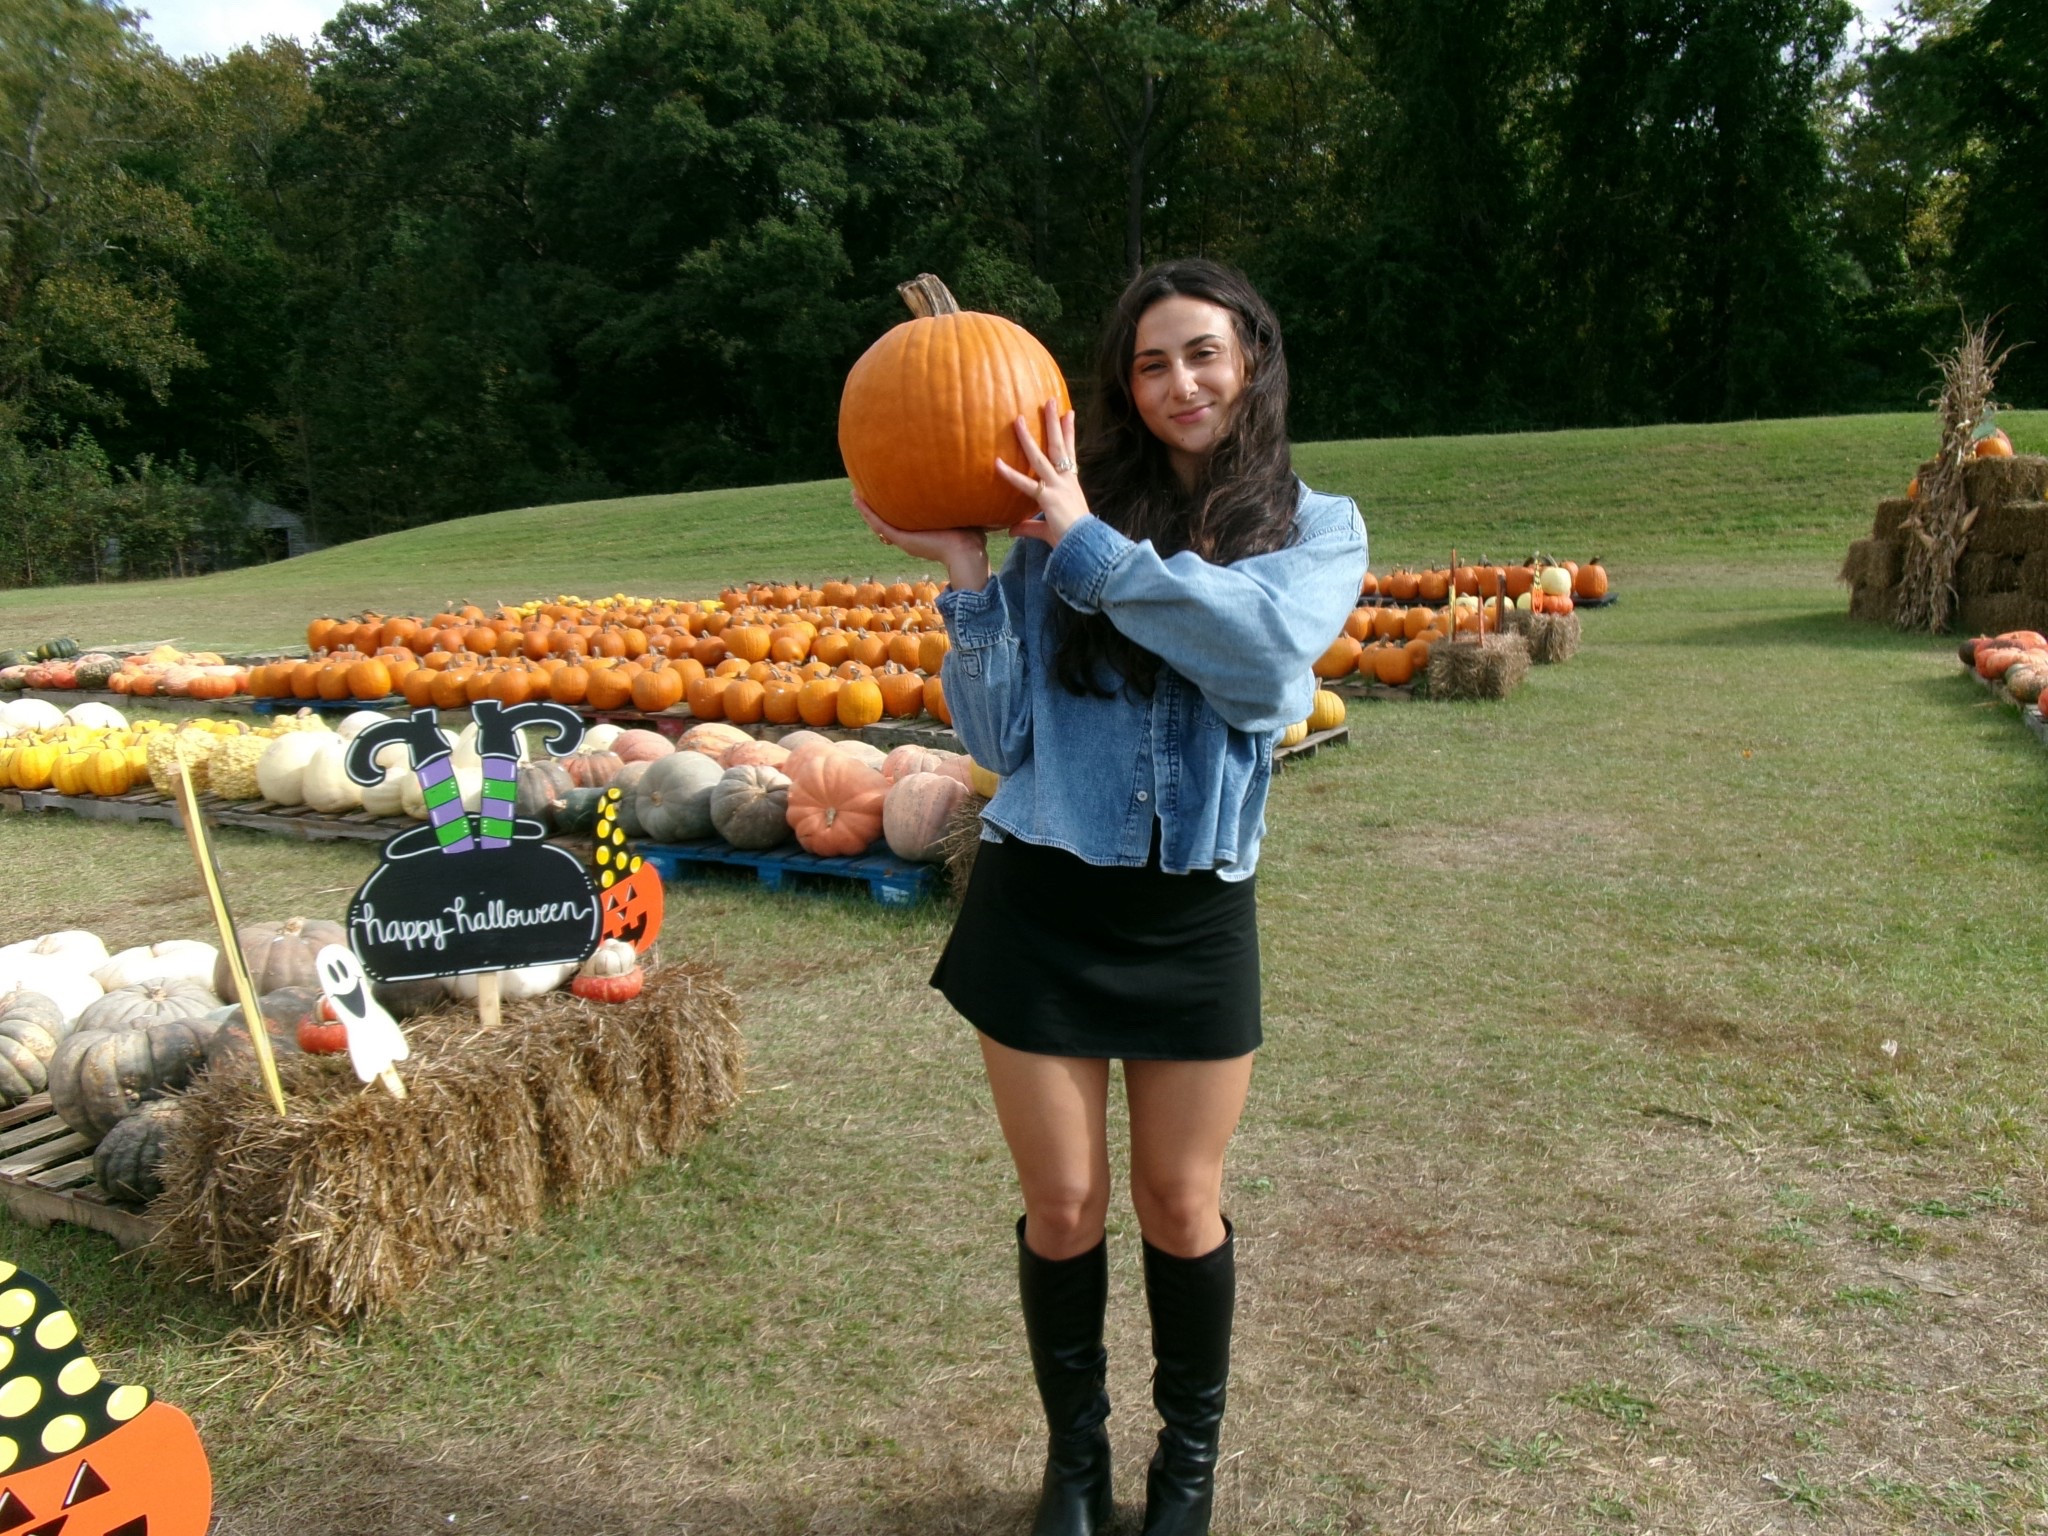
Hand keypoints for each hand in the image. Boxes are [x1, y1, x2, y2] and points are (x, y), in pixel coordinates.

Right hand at [856, 493, 990, 592]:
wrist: (966, 550)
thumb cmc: (970, 534)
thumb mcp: (961, 513)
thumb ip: (958, 503)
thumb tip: (969, 486)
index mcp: (923, 531)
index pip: (904, 519)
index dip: (894, 508)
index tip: (887, 493)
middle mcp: (911, 536)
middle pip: (887, 521)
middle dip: (875, 508)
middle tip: (863, 493)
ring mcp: (904, 538)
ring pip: (877, 522)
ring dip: (865, 508)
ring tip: (854, 493)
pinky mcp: (900, 538)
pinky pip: (878, 523)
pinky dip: (866, 511)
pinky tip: (856, 498)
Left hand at [998, 399, 1090, 548]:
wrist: (1084, 547)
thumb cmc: (1072, 539)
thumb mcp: (1048, 529)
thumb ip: (1029, 527)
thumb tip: (1012, 529)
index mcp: (1071, 484)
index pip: (1070, 453)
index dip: (1069, 432)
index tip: (1068, 413)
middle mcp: (1066, 481)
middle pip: (1060, 446)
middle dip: (1055, 422)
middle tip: (1049, 400)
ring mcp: (1057, 487)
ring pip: (1041, 457)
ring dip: (1028, 437)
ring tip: (1018, 418)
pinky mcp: (1048, 498)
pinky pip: (1025, 484)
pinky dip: (1010, 474)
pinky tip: (997, 463)